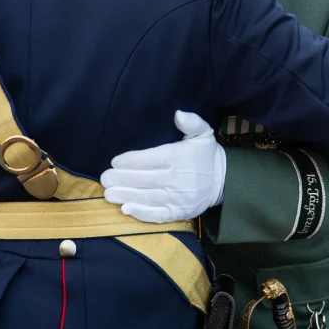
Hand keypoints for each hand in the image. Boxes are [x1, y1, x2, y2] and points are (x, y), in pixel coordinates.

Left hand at [101, 110, 224, 222]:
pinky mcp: (180, 212)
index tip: (115, 161)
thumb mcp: (203, 133)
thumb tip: (178, 114)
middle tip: (104, 178)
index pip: (152, 159)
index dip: (132, 161)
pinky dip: (143, 214)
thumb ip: (191, 122)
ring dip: (127, 196)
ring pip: (149, 198)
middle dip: (123, 179)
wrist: (224, 181)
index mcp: (180, 158)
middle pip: (146, 180)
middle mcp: (178, 179)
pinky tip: (126, 210)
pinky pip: (159, 215)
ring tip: (108, 194)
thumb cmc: (206, 155)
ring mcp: (179, 198)